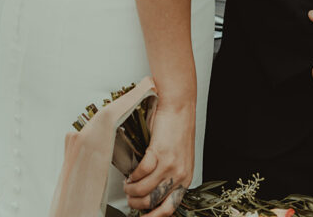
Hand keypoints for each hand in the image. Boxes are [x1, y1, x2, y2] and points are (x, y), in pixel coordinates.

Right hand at [124, 101, 194, 215]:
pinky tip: (131, 172)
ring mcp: (169, 165)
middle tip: (130, 195)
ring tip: (128, 183)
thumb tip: (151, 192)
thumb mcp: (179, 158)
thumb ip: (168, 176)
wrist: (179, 106)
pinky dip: (132, 174)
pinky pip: (141, 172)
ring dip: (131, 189)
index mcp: (185, 179)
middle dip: (136, 202)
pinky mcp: (159, 153)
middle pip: (152, 202)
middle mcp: (179, 175)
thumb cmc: (177, 129)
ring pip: (143, 190)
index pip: (169, 208)